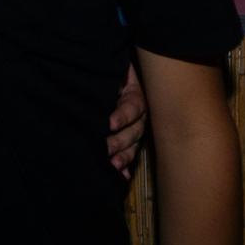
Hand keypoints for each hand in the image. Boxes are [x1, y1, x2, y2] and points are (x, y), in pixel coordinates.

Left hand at [106, 62, 147, 177]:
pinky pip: (129, 152)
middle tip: (106, 148)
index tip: (110, 123)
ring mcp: (134, 127)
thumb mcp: (114, 68)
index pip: (132, 107)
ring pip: (132, 144)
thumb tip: (111, 80)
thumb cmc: (108, 69)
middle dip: (120, 141)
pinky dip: (125, 164)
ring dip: (124, 156)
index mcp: (135, 95)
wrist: (106, 72)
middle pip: (133, 130)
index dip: (123, 115)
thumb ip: (115, 74)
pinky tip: (121, 175)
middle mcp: (138, 114)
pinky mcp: (128, 138)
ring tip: (113, 164)